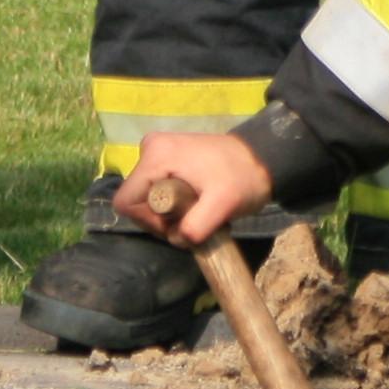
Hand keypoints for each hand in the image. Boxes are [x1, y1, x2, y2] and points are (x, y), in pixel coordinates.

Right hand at [114, 129, 273, 246]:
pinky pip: (157, 192)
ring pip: (147, 199)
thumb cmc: (242, 177)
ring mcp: (158, 153)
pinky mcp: (166, 159)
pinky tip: (197, 204)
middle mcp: (150, 149)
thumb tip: (179, 239)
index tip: (177, 225)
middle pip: (136, 202)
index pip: (127, 201)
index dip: (147, 222)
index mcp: (156, 155)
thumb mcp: (223, 203)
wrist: (262, 158)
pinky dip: (173, 205)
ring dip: (169, 215)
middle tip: (192, 220)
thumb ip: (197, 224)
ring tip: (198, 211)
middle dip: (161, 220)